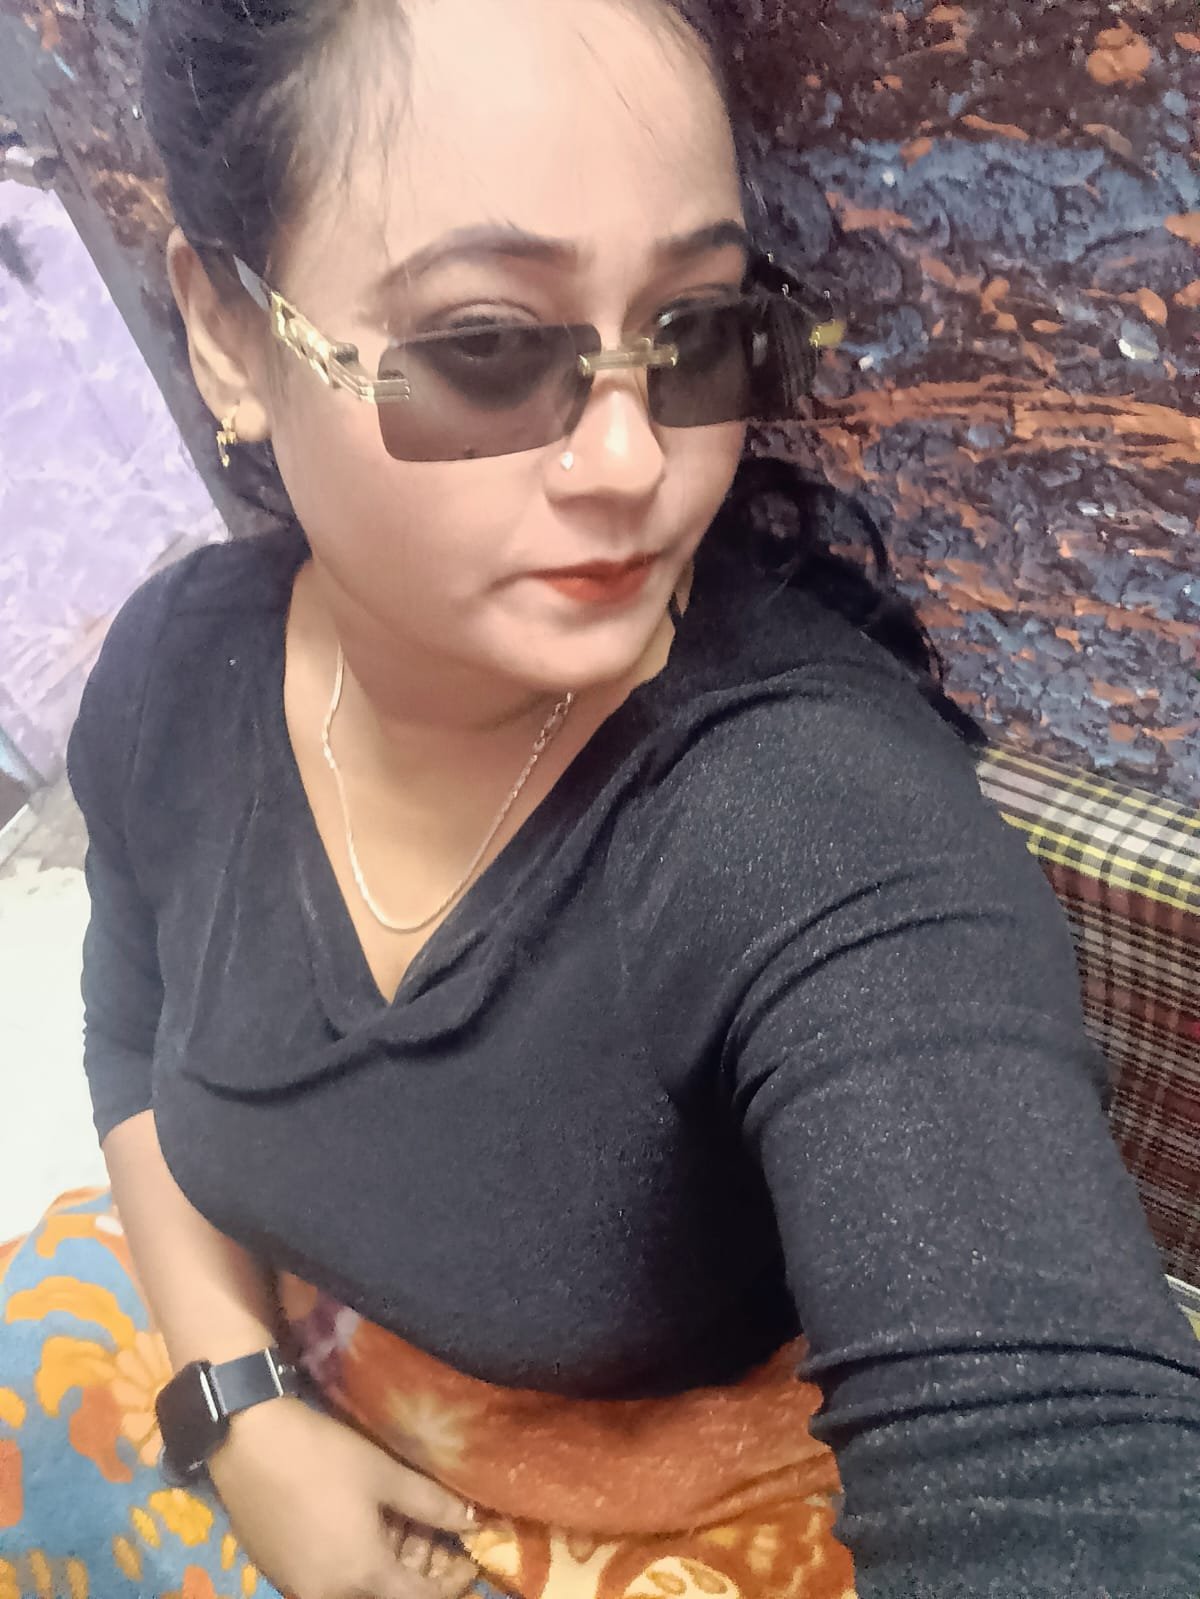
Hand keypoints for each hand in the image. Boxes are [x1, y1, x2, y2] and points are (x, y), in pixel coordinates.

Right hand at [207, 1395, 480, 1598]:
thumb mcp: (383, 1474)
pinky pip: (326, 1583)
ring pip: (355, 1592)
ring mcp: (298, 1588)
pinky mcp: (277, 1573)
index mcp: (363, 1576)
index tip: (468, 1564)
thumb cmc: (322, 1457)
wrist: (247, 1443)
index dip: (450, 1585)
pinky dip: (352, 1567)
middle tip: (432, 1543)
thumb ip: (432, 1504)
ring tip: (397, 1531)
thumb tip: (473, 1521)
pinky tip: (358, 1531)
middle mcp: (330, 1595)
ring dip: (383, 1572)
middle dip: (415, 1577)